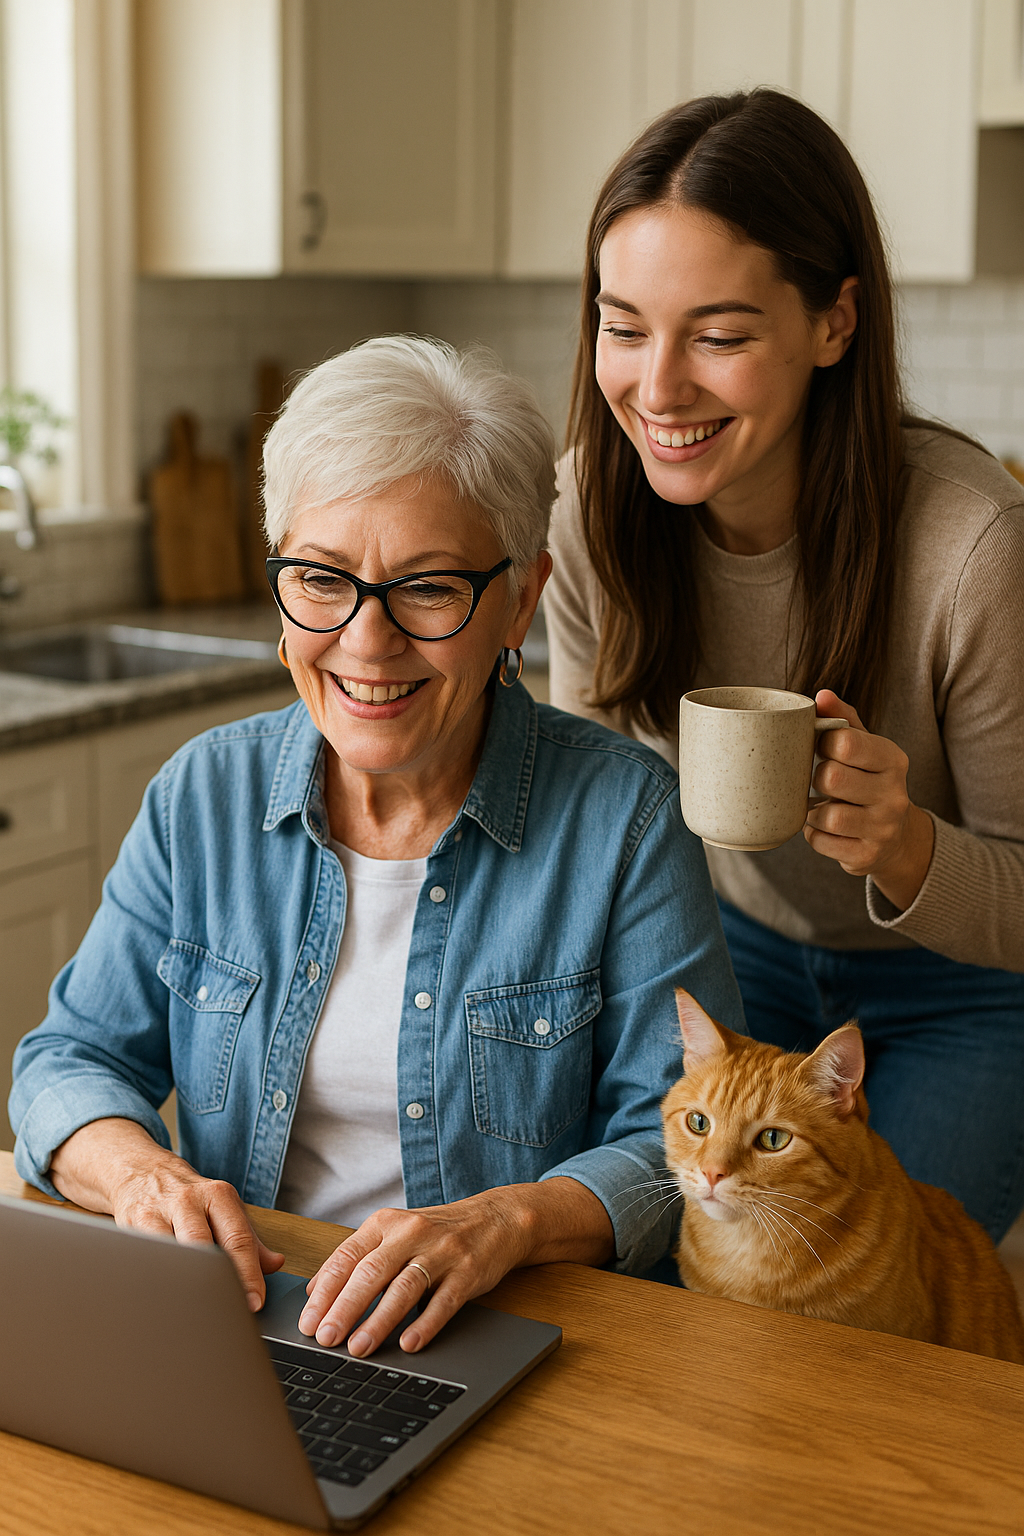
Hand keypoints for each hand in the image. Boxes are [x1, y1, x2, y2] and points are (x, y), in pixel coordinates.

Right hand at [50, 1118, 283, 1310]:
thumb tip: (275, 1264)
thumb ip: (250, 1238)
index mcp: (218, 1196)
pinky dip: (157, 1279)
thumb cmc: (188, 1197)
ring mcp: (157, 1212)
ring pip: (173, 1253)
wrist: (141, 1171)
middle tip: (228, 1311)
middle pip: (204, 1245)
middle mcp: (189, 1200)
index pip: (238, 1238)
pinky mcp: (130, 1226)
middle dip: (218, 1281)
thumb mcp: (223, 1208)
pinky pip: (146, 1256)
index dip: (248, 1274)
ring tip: (196, 1310)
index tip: (254, 1302)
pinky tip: (165, 1297)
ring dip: (185, 1283)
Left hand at [298, 1177, 612, 1356]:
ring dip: (379, 1321)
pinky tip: (409, 1343)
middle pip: (370, 1273)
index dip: (324, 1293)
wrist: (495, 1219)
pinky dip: (425, 1323)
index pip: (346, 1258)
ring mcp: (441, 1251)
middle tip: (325, 1339)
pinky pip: (443, 1300)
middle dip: (344, 1309)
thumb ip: (355, 1259)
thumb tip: (313, 1292)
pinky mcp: (467, 1271)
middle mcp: (410, 1233)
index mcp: (385, 1224)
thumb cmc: (435, 1233)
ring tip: (359, 1348)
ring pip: (404, 1288)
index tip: (307, 1322)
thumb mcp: (392, 1234)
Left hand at [804, 689, 934, 912]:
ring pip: (826, 816)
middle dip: (818, 778)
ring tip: (821, 806)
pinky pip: (820, 842)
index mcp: (894, 759)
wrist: (896, 838)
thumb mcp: (864, 747)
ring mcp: (883, 828)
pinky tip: (825, 829)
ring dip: (813, 811)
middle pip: (832, 778)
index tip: (824, 748)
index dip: (824, 743)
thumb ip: (843, 720)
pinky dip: (813, 835)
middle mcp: (894, 794)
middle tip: (823, 781)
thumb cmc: (869, 781)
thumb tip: (821, 696)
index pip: (846, 742)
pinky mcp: (867, 856)